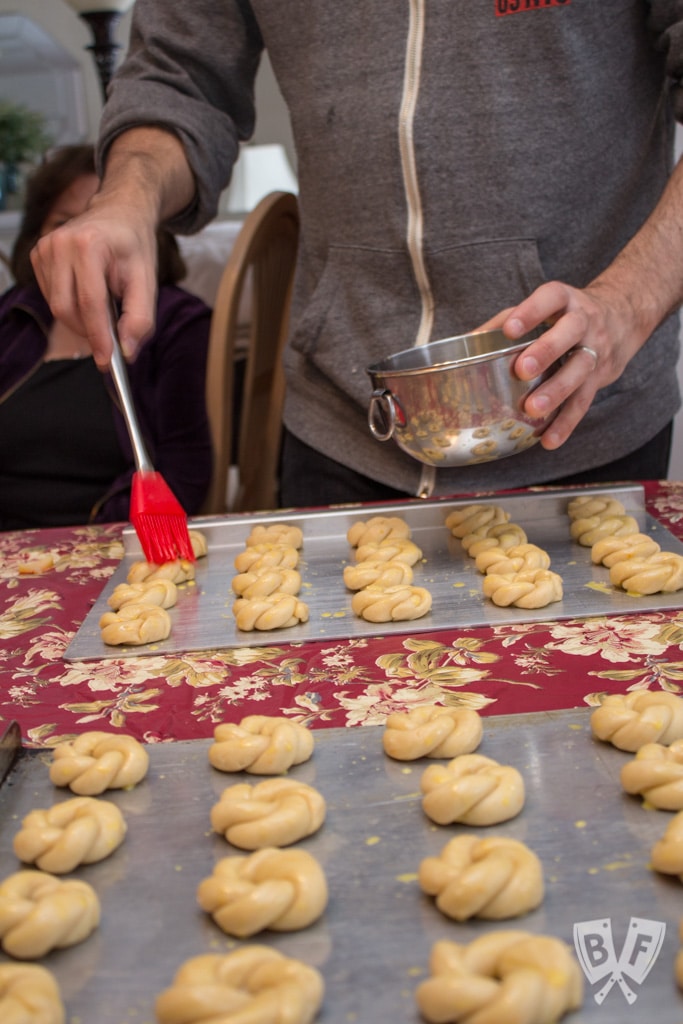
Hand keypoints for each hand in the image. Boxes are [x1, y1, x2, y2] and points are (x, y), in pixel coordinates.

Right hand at [30, 202, 157, 369]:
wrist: (120, 212)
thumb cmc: (134, 246)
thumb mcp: (147, 281)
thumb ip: (141, 318)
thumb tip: (127, 351)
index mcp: (89, 245)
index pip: (90, 302)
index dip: (98, 336)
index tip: (107, 361)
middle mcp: (61, 244)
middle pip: (66, 308)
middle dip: (89, 332)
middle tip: (111, 341)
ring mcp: (45, 249)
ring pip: (56, 307)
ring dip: (81, 320)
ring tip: (104, 306)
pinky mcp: (38, 257)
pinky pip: (51, 298)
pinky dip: (71, 307)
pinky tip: (87, 295)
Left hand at [484, 278, 641, 449]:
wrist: (622, 319)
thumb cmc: (564, 316)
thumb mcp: (542, 308)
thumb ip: (505, 321)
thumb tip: (466, 340)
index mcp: (564, 300)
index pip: (550, 298)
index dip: (531, 312)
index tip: (509, 329)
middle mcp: (585, 321)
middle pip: (571, 332)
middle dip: (547, 351)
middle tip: (523, 370)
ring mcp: (596, 349)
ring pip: (580, 369)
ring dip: (557, 391)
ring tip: (534, 410)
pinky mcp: (600, 377)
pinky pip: (584, 401)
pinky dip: (566, 422)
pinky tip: (549, 440)